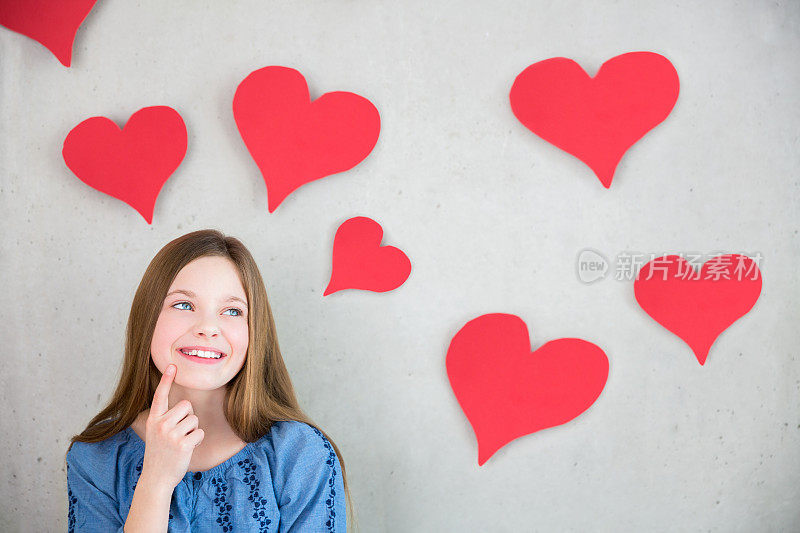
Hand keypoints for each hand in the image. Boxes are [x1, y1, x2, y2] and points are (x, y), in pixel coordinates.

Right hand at [140, 364, 203, 489]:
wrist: (156, 478)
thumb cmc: (160, 453)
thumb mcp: (155, 433)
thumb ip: (165, 419)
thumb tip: (184, 406)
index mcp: (153, 419)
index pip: (160, 396)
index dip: (166, 380)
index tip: (172, 365)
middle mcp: (161, 424)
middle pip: (186, 405)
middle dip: (188, 417)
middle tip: (179, 433)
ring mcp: (171, 434)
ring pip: (194, 420)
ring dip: (193, 431)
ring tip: (181, 443)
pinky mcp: (182, 444)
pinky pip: (199, 433)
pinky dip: (197, 441)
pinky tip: (187, 449)